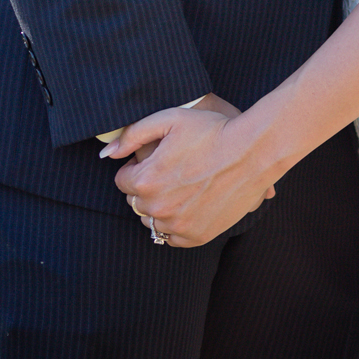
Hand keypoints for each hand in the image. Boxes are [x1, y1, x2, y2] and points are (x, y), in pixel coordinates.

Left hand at [102, 100, 277, 248]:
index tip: (151, 161)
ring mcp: (180, 225)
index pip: (122, 182)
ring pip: (152, 222)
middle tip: (167, 172)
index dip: (135, 169)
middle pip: (136, 202)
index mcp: (147, 180)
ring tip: (177, 188)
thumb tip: (107, 154)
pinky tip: (185, 206)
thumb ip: (132, 135)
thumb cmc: (210, 131)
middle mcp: (160, 208)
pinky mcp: (198, 236)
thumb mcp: (168, 120)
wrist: (251, 153)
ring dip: (158, 207)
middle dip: (144, 188)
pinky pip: (172, 238)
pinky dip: (174, 225)